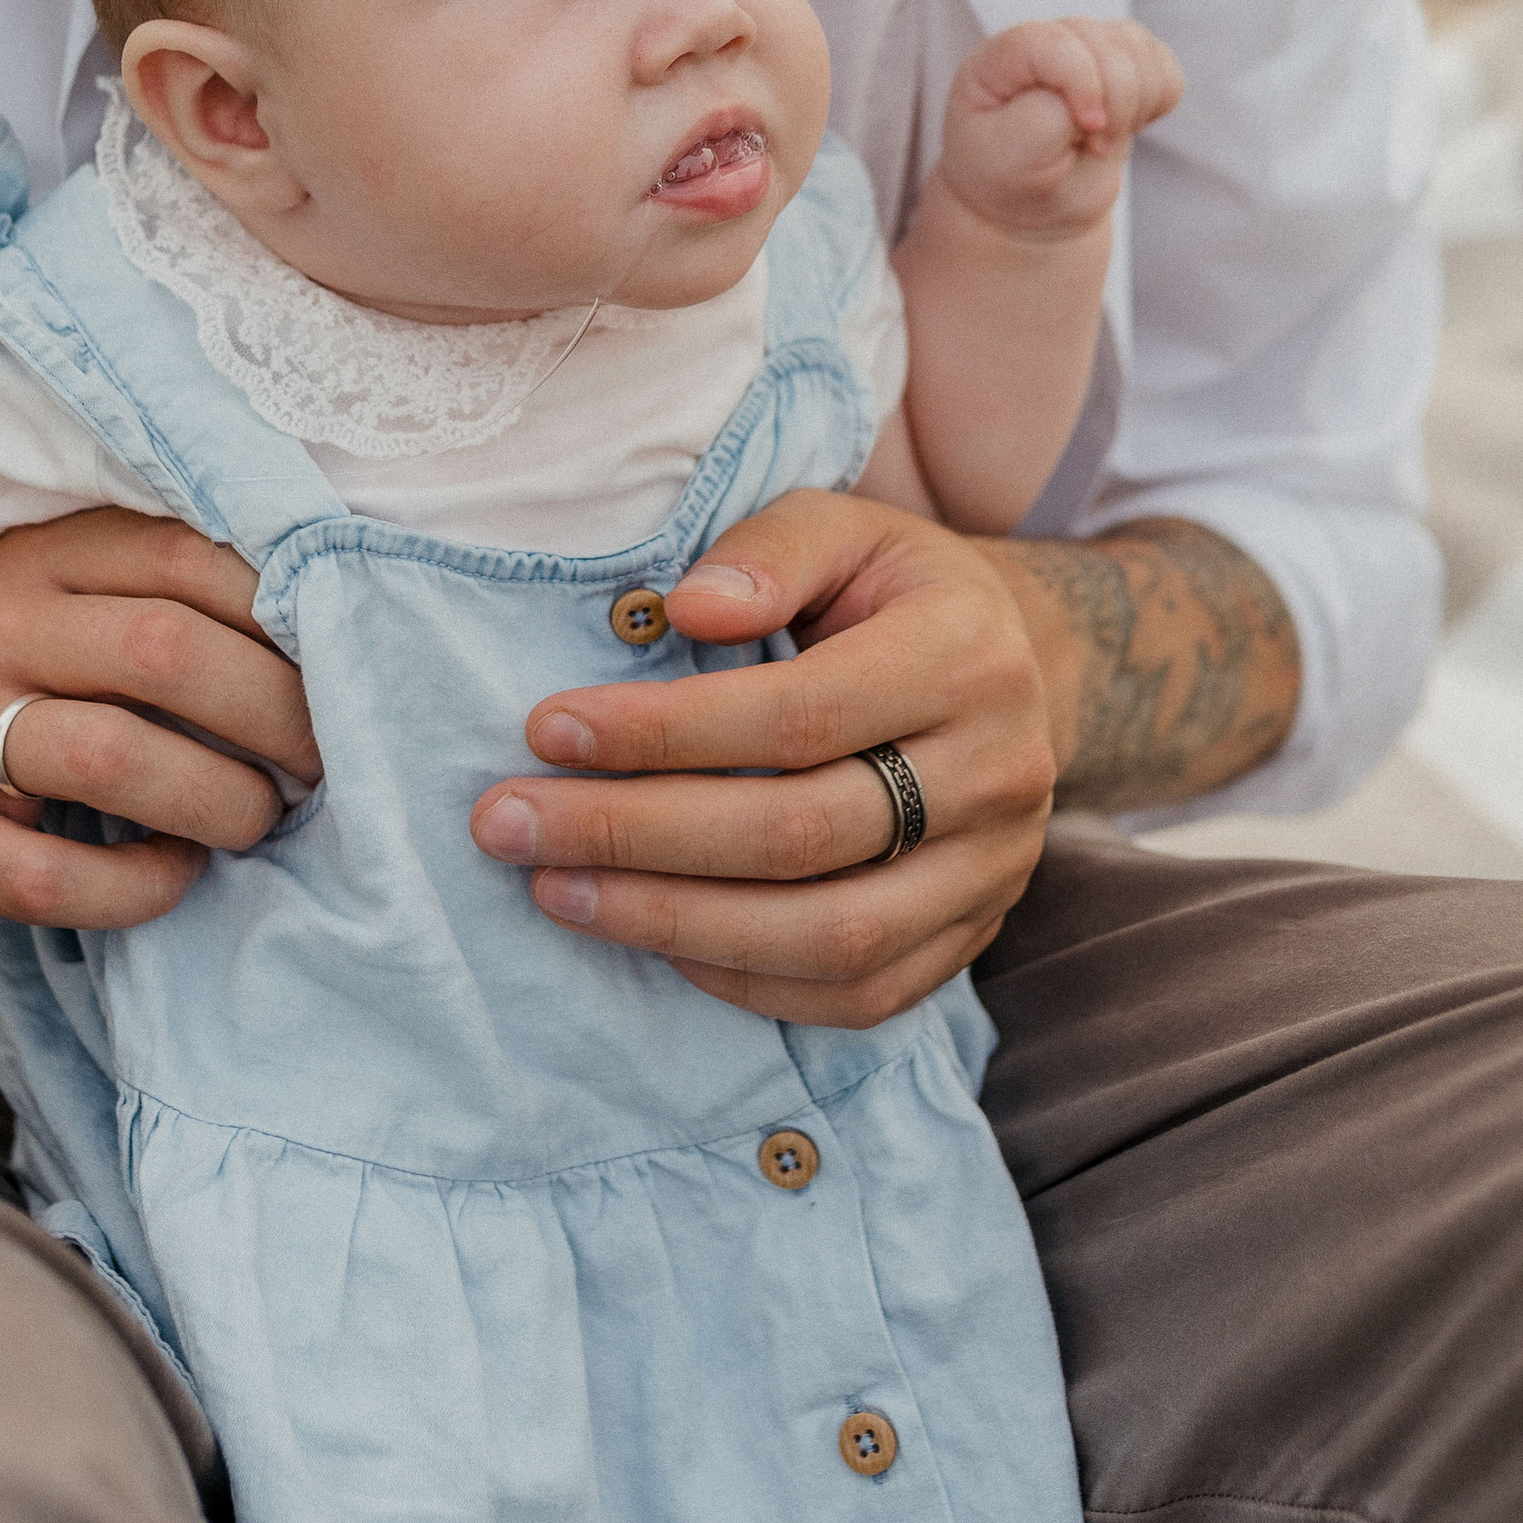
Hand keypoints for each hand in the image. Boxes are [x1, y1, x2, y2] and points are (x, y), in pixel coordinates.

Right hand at [0, 507, 319, 928]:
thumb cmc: (5, 684)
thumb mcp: (65, 604)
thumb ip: (161, 596)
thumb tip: (328, 632)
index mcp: (36, 552)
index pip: (183, 557)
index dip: (281, 614)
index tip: (336, 665)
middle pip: (162, 651)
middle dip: (272, 711)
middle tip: (319, 759)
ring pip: (113, 758)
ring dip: (219, 798)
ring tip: (258, 817)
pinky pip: (54, 876)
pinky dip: (143, 885)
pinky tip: (179, 873)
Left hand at [469, 493, 1060, 1027]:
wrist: (1014, 670)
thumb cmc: (890, 592)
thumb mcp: (844, 528)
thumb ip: (767, 551)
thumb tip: (681, 607)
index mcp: (964, 655)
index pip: (797, 715)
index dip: (663, 732)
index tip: (546, 728)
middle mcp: (997, 773)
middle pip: (801, 835)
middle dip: (634, 835)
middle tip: (508, 823)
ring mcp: (991, 872)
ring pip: (829, 936)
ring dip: (672, 922)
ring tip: (554, 890)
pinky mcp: (971, 939)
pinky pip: (858, 994)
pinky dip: (744, 980)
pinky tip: (650, 938)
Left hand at [938, 16, 1181, 234]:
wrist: (1029, 203)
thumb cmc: (1008, 179)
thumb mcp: (1010, 163)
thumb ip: (1044, 122)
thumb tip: (1092, 99)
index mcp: (1001, 60)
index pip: (1054, 42)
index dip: (1082, 82)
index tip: (1088, 129)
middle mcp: (1045, 43)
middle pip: (1107, 43)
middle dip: (1116, 102)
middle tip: (1095, 147)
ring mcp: (1087, 50)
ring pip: (1141, 49)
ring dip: (1139, 102)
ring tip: (1105, 138)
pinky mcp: (1124, 68)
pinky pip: (1164, 68)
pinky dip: (1160, 100)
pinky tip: (1128, 126)